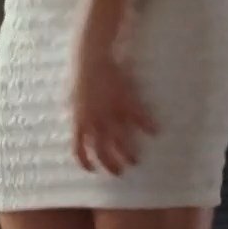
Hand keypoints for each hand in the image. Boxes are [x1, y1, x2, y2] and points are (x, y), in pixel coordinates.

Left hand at [70, 43, 158, 175]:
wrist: (92, 57)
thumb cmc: (81, 75)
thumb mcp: (72, 97)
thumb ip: (74, 112)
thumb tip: (73, 120)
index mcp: (79, 121)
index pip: (79, 150)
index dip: (86, 163)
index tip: (93, 169)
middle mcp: (95, 122)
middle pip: (103, 153)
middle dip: (112, 166)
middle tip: (120, 171)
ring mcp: (112, 114)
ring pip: (122, 144)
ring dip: (130, 155)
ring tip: (136, 160)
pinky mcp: (127, 103)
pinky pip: (140, 120)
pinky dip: (149, 127)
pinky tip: (156, 132)